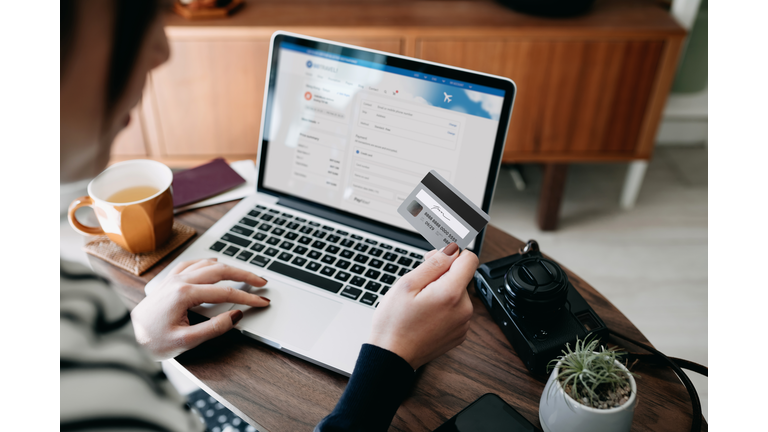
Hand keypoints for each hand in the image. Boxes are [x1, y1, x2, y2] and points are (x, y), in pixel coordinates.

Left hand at [131, 258, 269, 359]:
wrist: (125, 338)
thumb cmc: (150, 342)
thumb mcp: (185, 342)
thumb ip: (214, 328)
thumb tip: (236, 315)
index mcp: (185, 294)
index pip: (226, 292)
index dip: (248, 297)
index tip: (262, 302)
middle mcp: (180, 281)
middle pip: (221, 270)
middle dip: (244, 274)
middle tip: (262, 282)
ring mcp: (173, 279)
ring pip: (207, 264)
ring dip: (229, 267)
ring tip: (244, 274)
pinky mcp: (168, 282)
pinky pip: (192, 264)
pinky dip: (208, 264)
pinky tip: (214, 266)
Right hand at [367, 243, 476, 368]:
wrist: (391, 357)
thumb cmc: (394, 323)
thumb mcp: (407, 284)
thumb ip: (434, 263)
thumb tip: (452, 249)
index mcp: (452, 293)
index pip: (470, 259)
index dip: (452, 253)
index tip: (437, 258)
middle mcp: (464, 309)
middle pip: (461, 277)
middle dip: (442, 274)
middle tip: (417, 283)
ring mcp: (463, 324)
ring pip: (457, 294)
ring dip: (441, 291)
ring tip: (419, 303)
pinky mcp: (459, 334)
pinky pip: (456, 311)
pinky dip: (443, 308)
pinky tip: (424, 315)